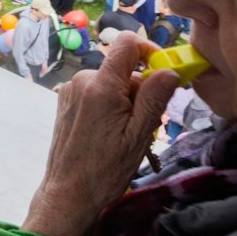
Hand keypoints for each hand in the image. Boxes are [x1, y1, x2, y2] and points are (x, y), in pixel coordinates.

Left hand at [21, 37, 178, 235]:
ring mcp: (72, 90)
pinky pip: (97, 92)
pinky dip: (110, 105)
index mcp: (101, 86)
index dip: (149, 51)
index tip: (163, 72)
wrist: (69, 192)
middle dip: (141, 90)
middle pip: (123, 69)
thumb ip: (154, 98)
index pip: (126, 43)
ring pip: (112, 83)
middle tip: (148, 123)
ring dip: (127, 101)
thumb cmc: (105, 169)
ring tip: (128, 134)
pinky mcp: (66, 101)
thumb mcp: (138, 135)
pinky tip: (111, 132)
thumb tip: (169, 70)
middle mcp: (82, 81)